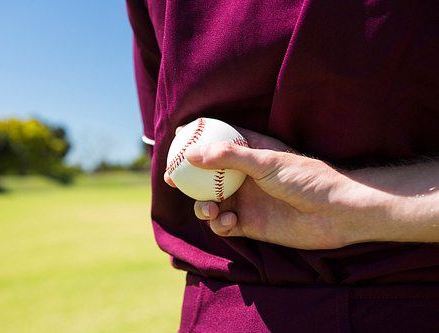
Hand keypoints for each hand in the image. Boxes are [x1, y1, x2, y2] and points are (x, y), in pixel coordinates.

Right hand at [165, 127, 438, 249]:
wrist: (336, 213)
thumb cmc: (307, 178)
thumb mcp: (267, 162)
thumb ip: (229, 157)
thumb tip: (192, 153)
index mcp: (250, 152)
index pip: (216, 141)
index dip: (194, 141)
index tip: (175, 143)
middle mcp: (244, 176)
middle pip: (207, 175)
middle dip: (189, 179)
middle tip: (174, 180)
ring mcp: (247, 200)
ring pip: (211, 201)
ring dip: (203, 205)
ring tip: (210, 208)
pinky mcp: (251, 224)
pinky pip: (224, 225)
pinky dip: (220, 224)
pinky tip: (230, 222)